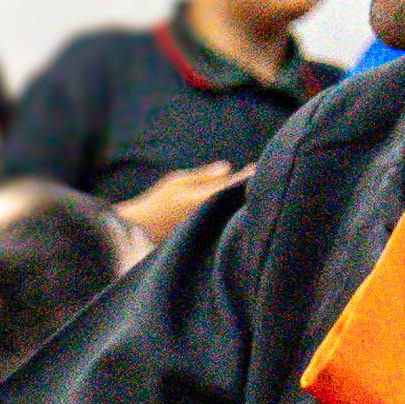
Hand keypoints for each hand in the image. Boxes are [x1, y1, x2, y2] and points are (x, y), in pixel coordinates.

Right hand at [114, 163, 244, 240]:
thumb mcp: (177, 182)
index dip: (247, 176)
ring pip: (232, 212)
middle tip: (261, 175)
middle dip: (248, 188)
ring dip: (241, 200)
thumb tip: (227, 167)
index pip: (232, 186)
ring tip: (253, 187)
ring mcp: (209, 227)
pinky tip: (237, 205)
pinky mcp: (207, 236)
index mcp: (202, 199)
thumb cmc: (158, 202)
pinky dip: (231, 211)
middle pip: (236, 200)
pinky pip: (224, 221)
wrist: (143, 230)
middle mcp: (209, 215)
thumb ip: (203, 176)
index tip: (257, 167)